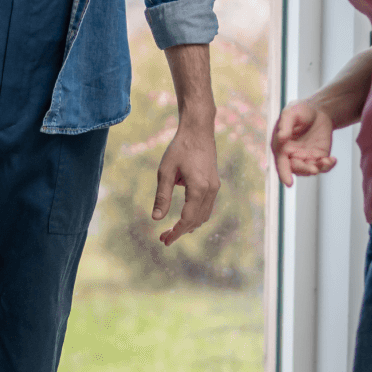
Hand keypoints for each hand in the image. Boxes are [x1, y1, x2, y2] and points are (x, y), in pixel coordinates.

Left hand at [152, 122, 219, 246]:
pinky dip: (196, 215)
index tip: (164, 241)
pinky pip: (207, 206)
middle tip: (163, 237)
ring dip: (189, 224)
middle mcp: (210, 190)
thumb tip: (156, 219)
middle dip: (181, 231)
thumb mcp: (165, 171)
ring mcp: (215, 187)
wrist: (198, 130)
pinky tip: (184, 216)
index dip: (176, 232)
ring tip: (172, 229)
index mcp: (199, 188)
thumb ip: (162, 196)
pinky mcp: (214, 183)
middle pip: (197, 220)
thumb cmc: (180, 148)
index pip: (188, 219)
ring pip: (204, 215)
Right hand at [271, 100, 335, 187]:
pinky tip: (333, 159)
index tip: (289, 184)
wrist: (318, 110)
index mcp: (281, 146)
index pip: (281, 163)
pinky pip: (322, 166)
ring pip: (310, 170)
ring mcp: (306, 157)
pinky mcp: (319, 157)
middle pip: (296, 169)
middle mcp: (292, 155)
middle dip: (304, 170)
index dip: (284, 174)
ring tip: (326, 161)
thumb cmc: (300, 110)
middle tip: (314, 169)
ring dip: (317, 169)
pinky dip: (328, 166)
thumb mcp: (291, 112)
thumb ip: (285, 125)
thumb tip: (280, 138)